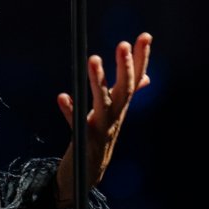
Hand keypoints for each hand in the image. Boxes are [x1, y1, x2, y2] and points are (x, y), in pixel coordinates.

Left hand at [55, 32, 152, 207]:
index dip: (141, 58)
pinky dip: (70, 111)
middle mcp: (115, 115)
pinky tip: (62, 97)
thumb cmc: (101, 136)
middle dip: (125, 66)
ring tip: (93, 60)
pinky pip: (77, 124)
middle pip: (124, 89)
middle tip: (122, 44)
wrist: (89, 173)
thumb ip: (128, 93)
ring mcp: (102, 129)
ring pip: (103, 103)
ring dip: (98, 82)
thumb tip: (146, 77)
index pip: (135, 78)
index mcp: (122, 105)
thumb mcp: (116, 111)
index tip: (145, 35)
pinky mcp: (85, 141)